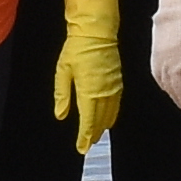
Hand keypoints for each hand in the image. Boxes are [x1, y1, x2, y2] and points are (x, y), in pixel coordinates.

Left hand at [49, 0, 123, 156]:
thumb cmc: (76, 50)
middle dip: (93, 135)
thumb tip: (61, 115)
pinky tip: (108, 118)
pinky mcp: (119, 82)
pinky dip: (112, 115)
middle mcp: (103, 93)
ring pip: (110, 114)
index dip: (84, 137)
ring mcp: (113, 88)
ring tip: (96, 136)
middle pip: (100, 121)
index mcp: (89, 92)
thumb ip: (62, 95)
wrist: (97, 32)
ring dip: (102, 126)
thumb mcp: (62, 72)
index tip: (81, 148)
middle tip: (87, 145)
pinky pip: (117, 105)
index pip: (88, 121)